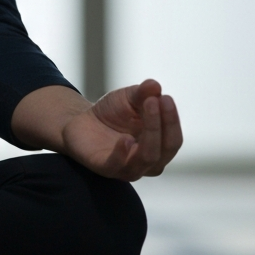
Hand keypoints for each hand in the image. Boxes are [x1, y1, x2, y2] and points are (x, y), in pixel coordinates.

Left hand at [61, 79, 181, 180]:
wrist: (80, 122)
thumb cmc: (111, 113)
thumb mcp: (127, 98)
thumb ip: (142, 93)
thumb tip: (155, 85)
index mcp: (159, 147)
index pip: (173, 139)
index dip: (172, 119)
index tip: (166, 98)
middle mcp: (149, 162)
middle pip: (164, 149)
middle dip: (161, 123)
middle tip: (155, 100)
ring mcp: (128, 168)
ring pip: (146, 158)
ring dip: (149, 134)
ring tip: (145, 108)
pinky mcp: (106, 168)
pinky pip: (117, 165)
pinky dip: (122, 153)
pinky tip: (125, 139)